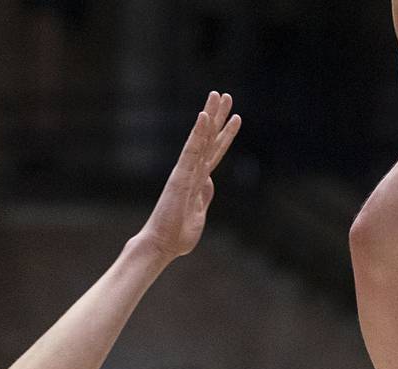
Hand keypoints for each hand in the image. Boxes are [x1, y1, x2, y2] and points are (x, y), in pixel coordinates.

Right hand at [136, 92, 240, 264]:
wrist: (163, 245)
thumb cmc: (178, 233)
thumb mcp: (200, 213)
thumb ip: (205, 196)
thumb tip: (210, 182)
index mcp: (199, 179)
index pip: (215, 152)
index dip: (225, 134)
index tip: (235, 117)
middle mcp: (193, 171)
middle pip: (209, 138)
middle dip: (218, 116)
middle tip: (225, 94)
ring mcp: (187, 171)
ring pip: (201, 138)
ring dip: (209, 116)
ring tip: (218, 95)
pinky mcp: (181, 176)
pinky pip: (191, 151)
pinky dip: (198, 134)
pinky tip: (203, 117)